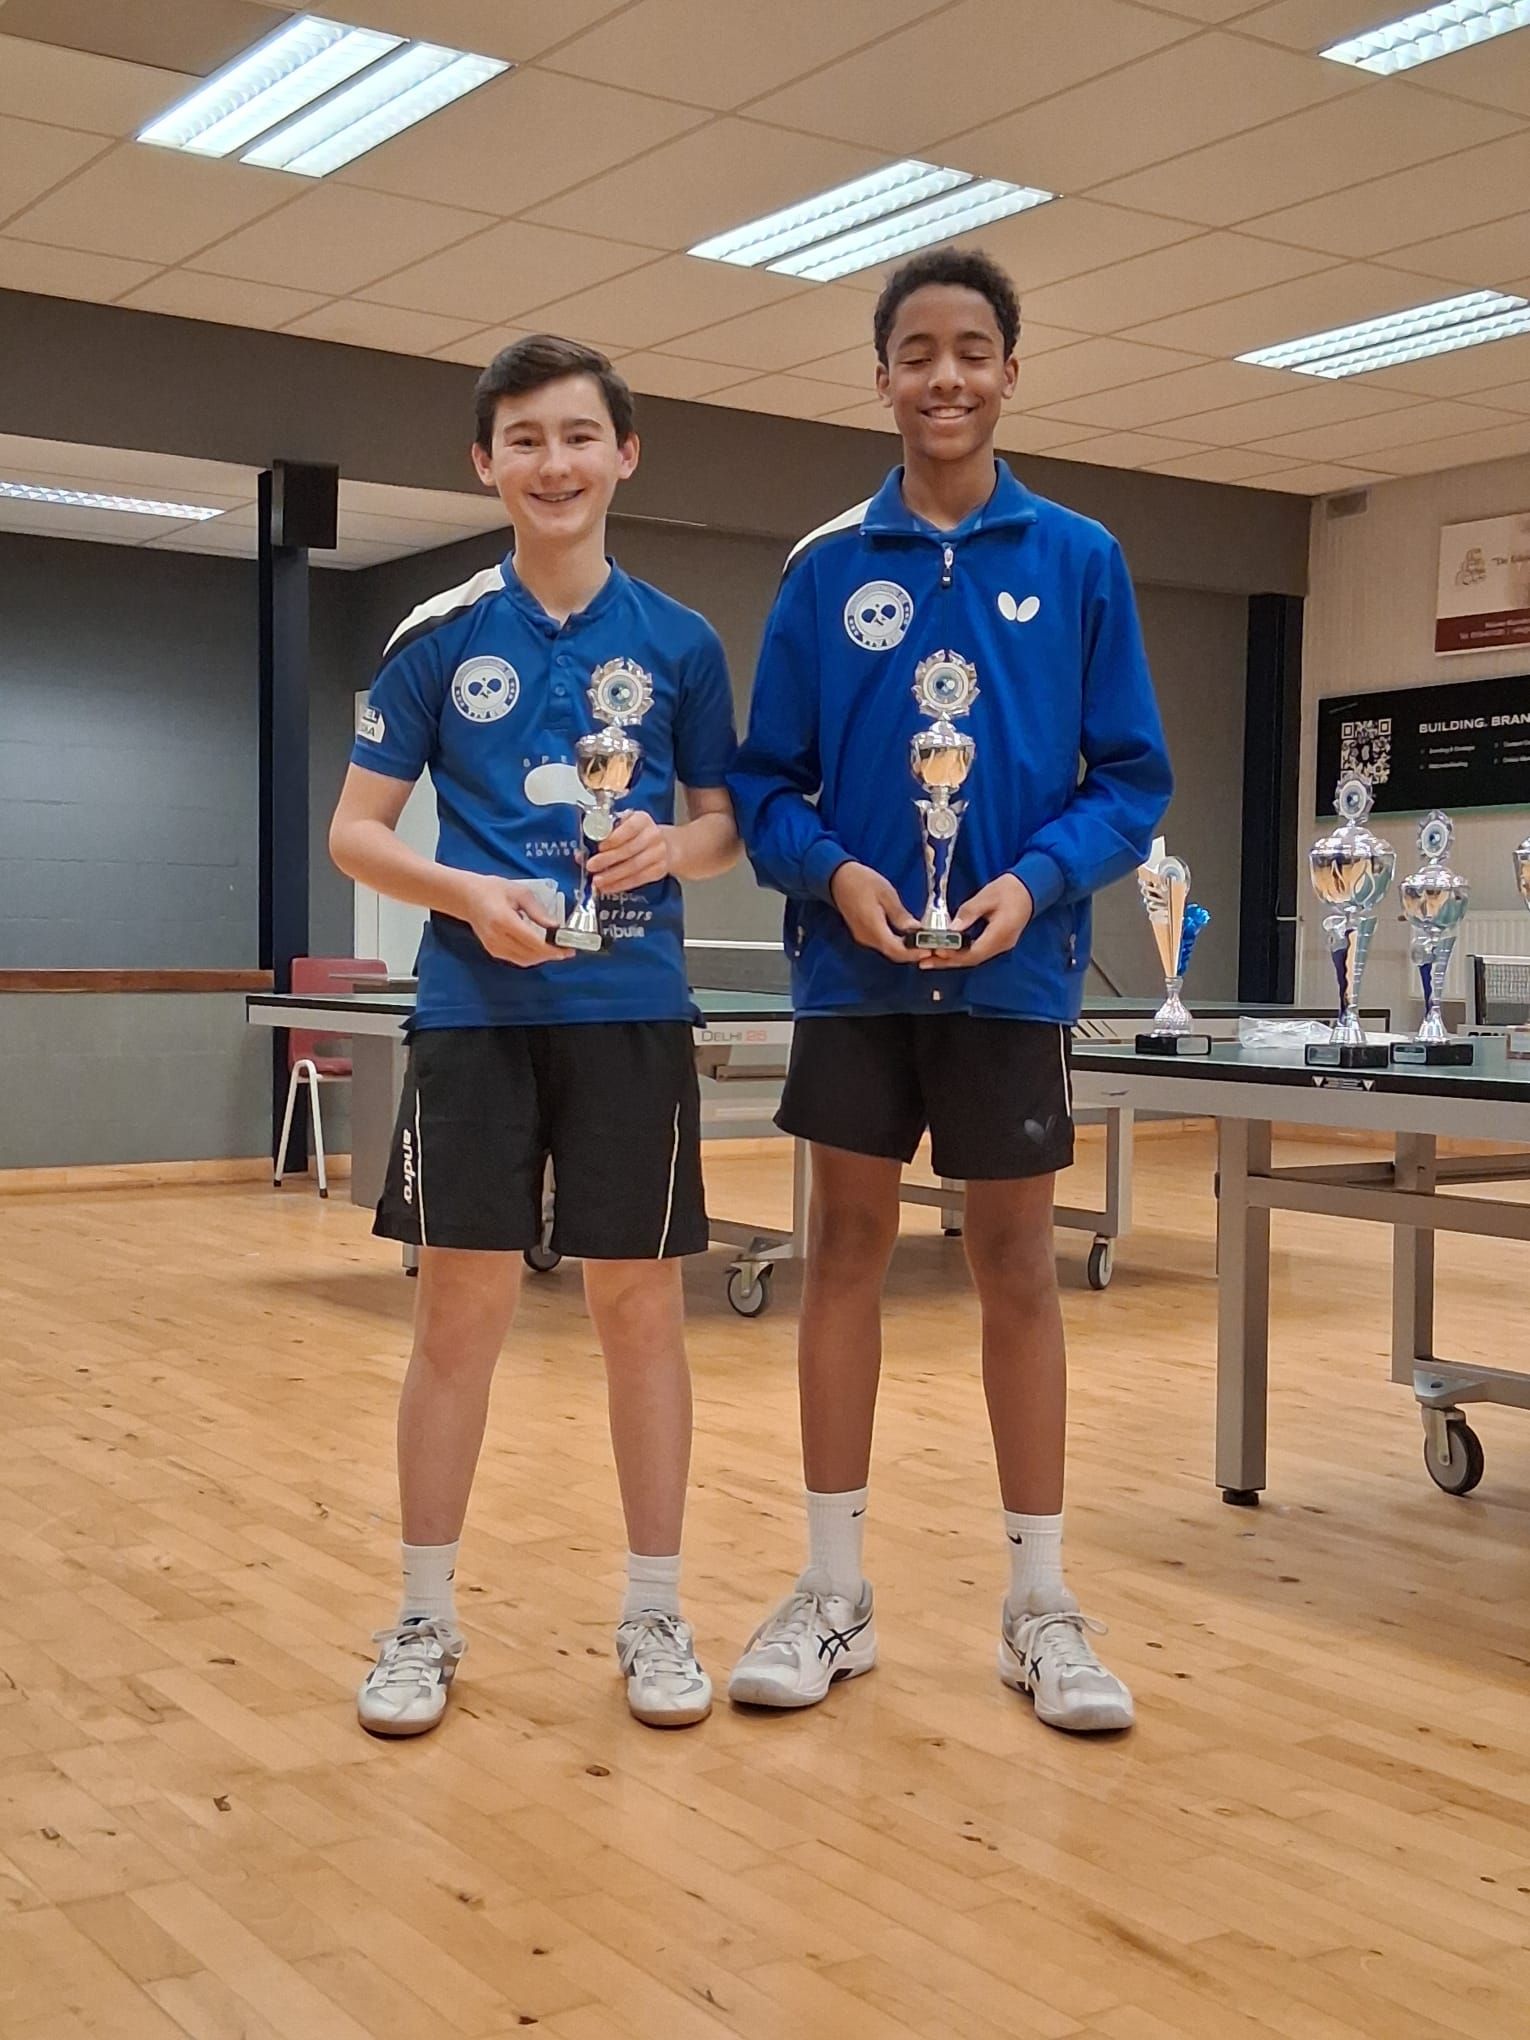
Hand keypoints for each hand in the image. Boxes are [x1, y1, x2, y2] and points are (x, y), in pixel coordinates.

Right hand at [463, 874, 570, 965]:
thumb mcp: (520, 892)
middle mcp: (497, 937)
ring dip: (542, 958)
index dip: (553, 949)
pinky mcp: (493, 951)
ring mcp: (493, 946)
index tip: (568, 949)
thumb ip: (538, 911)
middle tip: (567, 949)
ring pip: (524, 960)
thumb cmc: (492, 890)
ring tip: (556, 950)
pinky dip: (531, 957)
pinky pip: (517, 959)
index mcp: (503, 921)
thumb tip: (556, 926)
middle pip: (531, 955)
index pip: (533, 942)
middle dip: (551, 955)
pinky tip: (541, 949)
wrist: (467, 897)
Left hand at [586, 810, 671, 894]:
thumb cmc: (636, 834)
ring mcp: (658, 854)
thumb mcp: (622, 826)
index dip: (614, 838)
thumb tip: (581, 853)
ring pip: (633, 867)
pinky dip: (621, 885)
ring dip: (613, 876)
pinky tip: (608, 887)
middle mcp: (653, 835)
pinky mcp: (658, 870)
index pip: (630, 828)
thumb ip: (603, 836)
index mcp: (642, 820)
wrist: (664, 845)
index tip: (600, 847)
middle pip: (630, 849)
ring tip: (597, 880)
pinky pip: (638, 879)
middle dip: (608, 860)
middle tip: (591, 866)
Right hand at [830, 861, 919, 962]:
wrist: (838, 878)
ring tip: (921, 940)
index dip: (913, 954)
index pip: (896, 950)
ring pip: (887, 949)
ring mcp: (862, 937)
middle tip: (929, 946)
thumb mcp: (886, 894)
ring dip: (904, 949)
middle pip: (892, 954)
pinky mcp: (862, 934)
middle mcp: (866, 938)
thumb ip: (899, 915)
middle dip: (912, 953)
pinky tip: (905, 935)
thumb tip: (915, 929)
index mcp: (873, 928)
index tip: (928, 950)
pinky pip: (881, 943)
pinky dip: (895, 943)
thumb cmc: (862, 881)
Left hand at [918, 874, 1033, 968]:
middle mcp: (1002, 944)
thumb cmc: (1010, 889)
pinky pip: (978, 952)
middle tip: (925, 962)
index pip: (975, 952)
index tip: (936, 951)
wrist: (1031, 887)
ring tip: (931, 960)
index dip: (954, 954)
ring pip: (974, 958)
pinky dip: (961, 954)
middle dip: (948, 962)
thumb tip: (952, 928)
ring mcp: (1002, 945)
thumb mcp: (987, 896)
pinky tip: (948, 952)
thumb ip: (969, 913)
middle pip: (972, 960)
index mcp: (1001, 933)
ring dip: (953, 960)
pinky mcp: (999, 942)